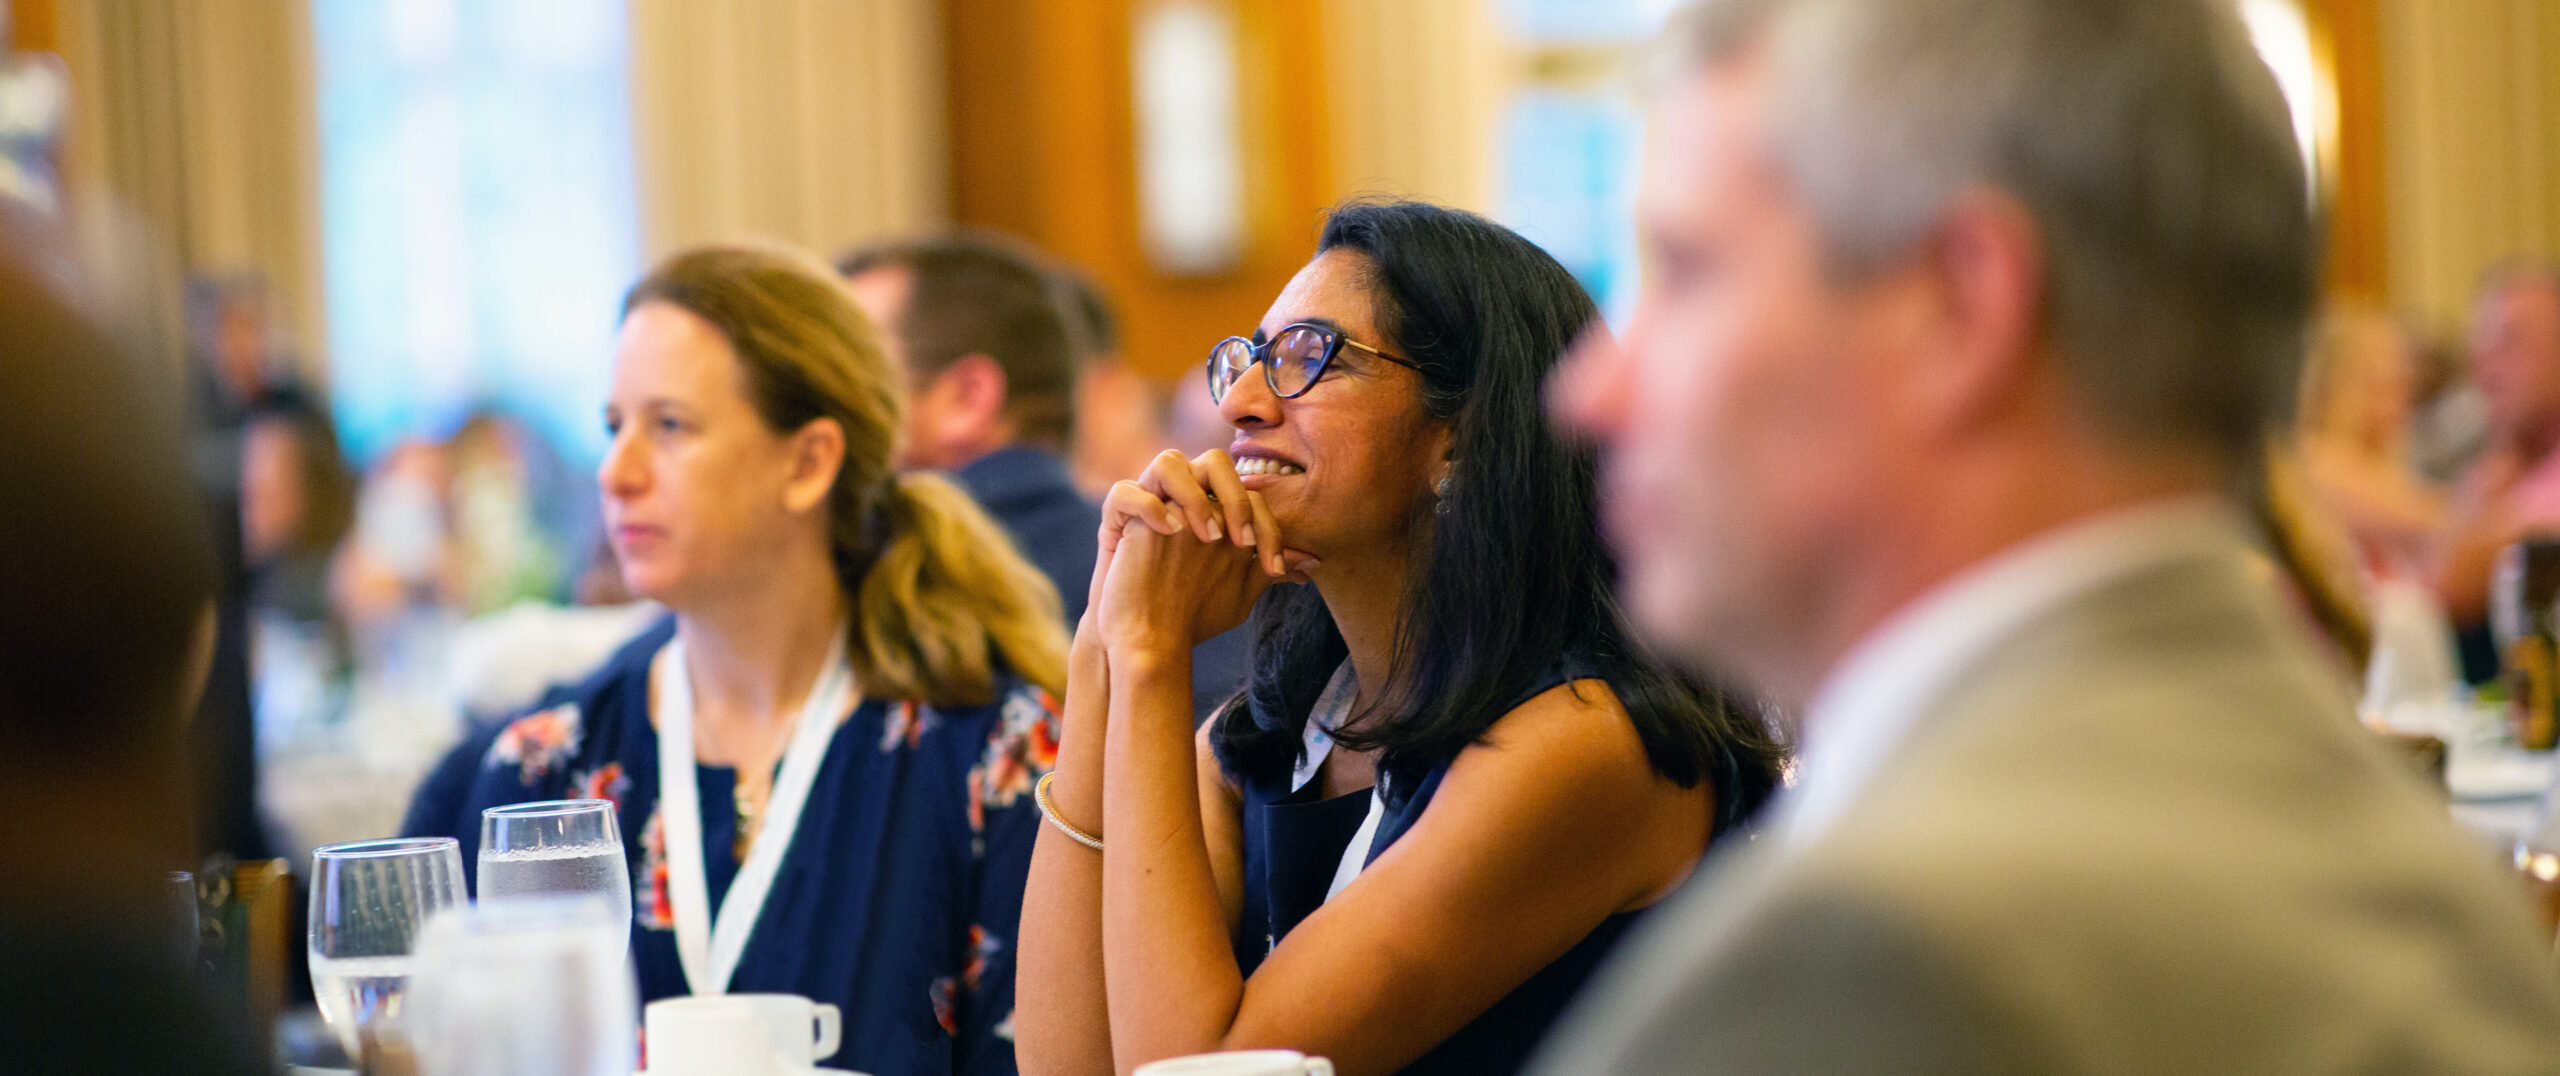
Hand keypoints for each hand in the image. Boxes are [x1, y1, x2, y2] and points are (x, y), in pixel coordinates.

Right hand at [1088, 450, 1313, 654]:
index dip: (1268, 527)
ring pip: (1168, 462)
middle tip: (1239, 543)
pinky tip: (1166, 532)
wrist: (1145, 638)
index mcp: (1215, 509)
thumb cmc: (1191, 613)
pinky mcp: (1119, 521)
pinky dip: (1147, 506)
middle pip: (1214, 463)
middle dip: (1235, 497)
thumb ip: (1268, 569)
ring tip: (1204, 536)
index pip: (1250, 495)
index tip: (1273, 570)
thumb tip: (1312, 563)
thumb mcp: (1238, 591)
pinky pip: (1125, 492)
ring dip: (1191, 495)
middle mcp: (1185, 501)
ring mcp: (1151, 505)